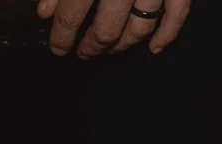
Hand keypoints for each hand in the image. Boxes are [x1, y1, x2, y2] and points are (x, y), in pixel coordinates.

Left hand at [37, 0, 190, 56]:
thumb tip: (44, 12)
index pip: (71, 14)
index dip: (61, 36)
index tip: (57, 49)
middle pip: (105, 29)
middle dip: (91, 47)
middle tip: (83, 53)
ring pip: (139, 28)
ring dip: (122, 45)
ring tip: (110, 50)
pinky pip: (177, 14)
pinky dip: (167, 35)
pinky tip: (154, 50)